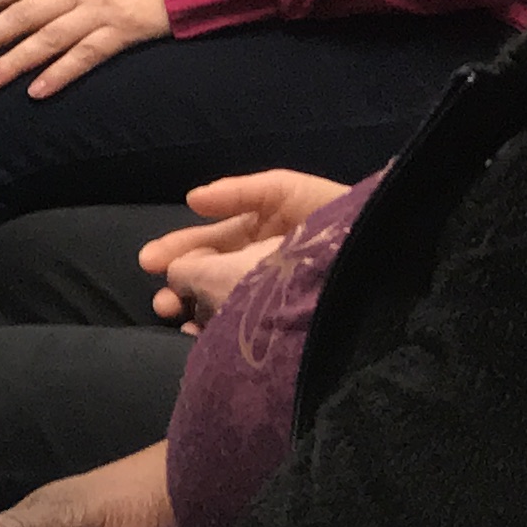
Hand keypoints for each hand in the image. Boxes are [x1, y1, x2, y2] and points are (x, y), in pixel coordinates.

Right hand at [138, 170, 351, 325]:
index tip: (148, 261)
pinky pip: (239, 326)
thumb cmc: (333, 221)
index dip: (177, 248)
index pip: (208, 241)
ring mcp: (269, 293)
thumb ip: (236, 193)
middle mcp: (259, 262)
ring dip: (190, 306)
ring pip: (218, 300)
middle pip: (207, 273)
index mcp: (258, 233)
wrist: (377, 257)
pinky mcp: (280, 321)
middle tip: (160, 300)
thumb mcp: (283, 192)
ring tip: (170, 313)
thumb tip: (192, 199)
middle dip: (178, 282)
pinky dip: (215, 330)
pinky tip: (197, 334)